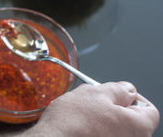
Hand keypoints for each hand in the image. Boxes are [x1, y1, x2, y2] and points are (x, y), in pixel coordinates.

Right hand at [27, 82, 159, 136]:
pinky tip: (78, 126)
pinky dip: (92, 131)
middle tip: (94, 101)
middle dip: (113, 107)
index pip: (149, 110)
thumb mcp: (94, 93)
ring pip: (113, 128)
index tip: (117, 92)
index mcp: (138, 128)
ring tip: (81, 114)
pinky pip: (101, 136)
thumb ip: (116, 89)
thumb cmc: (72, 121)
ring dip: (100, 119)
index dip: (132, 97)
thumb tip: (126, 89)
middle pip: (130, 120)